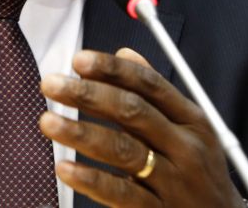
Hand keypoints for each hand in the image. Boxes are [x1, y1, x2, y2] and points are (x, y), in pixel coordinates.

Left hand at [39, 48, 243, 207]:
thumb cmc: (200, 171)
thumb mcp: (190, 128)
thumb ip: (156, 92)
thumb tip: (125, 54)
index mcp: (192, 120)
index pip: (150, 85)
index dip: (113, 70)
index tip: (79, 60)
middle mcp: (185, 148)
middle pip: (133, 112)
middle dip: (88, 95)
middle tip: (51, 84)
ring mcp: (173, 182)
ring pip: (123, 151)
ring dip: (80, 133)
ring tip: (47, 121)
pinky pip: (121, 193)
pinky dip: (91, 180)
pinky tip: (65, 168)